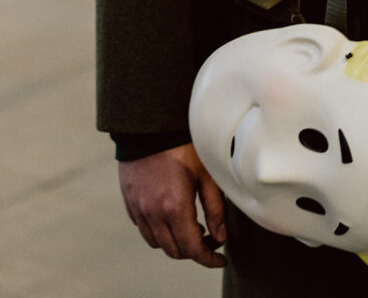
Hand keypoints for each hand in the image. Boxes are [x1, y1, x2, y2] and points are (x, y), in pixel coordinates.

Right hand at [118, 143, 226, 268]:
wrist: (151, 125)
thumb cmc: (183, 145)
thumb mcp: (207, 173)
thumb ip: (215, 208)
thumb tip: (220, 235)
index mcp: (175, 208)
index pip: (192, 249)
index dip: (208, 259)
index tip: (220, 258)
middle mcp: (153, 214)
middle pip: (173, 250)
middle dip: (194, 250)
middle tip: (210, 237)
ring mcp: (139, 209)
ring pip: (157, 242)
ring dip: (175, 241)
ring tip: (192, 224)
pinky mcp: (130, 202)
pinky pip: (144, 228)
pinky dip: (158, 230)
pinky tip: (171, 215)